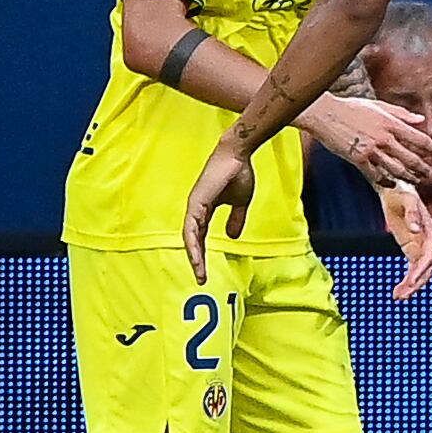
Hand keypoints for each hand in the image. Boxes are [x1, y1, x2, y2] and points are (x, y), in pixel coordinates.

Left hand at [180, 140, 256, 284]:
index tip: (206, 271)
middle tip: (201, 278)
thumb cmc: (238, 173)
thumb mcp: (240, 202)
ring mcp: (194, 206)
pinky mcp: (196, 203)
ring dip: (194, 256)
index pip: (201, 237)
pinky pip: (192, 228)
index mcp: (205, 210)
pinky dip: (194, 243)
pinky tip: (197, 255)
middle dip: (197, 260)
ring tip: (199, 272)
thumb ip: (235, 219)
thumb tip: (233, 236)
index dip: (203, 254)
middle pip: (193, 240)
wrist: (238, 154)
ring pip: (190, 237)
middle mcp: (196, 210)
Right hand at [307, 93, 431, 186]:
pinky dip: (386, 180)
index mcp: (392, 124)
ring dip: (408, 177)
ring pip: (396, 169)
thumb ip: (402, 114)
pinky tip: (392, 182)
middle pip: (411, 158)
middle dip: (423, 168)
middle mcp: (385, 138)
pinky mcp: (358, 159)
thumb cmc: (352, 107)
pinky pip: (376, 175)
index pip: (420, 140)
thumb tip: (421, 120)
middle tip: (429, 173)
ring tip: (415, 180)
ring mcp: (371, 150)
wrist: (325, 114)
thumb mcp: (380, 105)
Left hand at [383, 184, 431, 298]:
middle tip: (401, 295)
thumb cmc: (403, 194)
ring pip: (421, 272)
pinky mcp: (411, 248)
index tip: (411, 282)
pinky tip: (399, 290)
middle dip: (415, 284)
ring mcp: (420, 247)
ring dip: (412, 285)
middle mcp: (428, 243)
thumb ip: (412, 215)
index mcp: (430, 233)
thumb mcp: (407, 201)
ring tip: (398, 296)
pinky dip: (408, 280)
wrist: (397, 190)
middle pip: (426, 269)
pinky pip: (413, 269)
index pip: (428, 258)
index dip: (420, 271)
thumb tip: (416, 229)